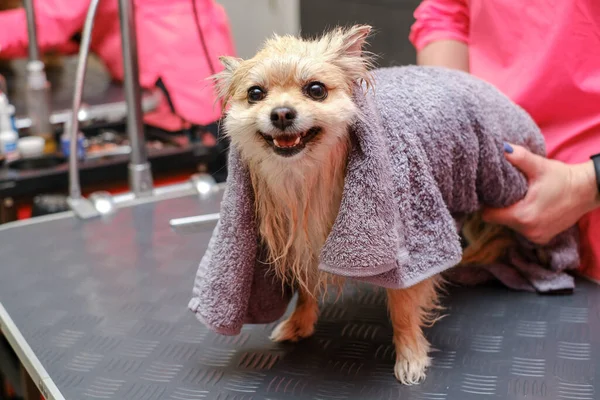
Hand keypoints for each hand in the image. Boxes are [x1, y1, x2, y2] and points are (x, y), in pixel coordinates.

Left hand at [482, 144, 598, 243]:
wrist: (587, 190)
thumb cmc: (563, 178)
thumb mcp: (539, 166)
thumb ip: (519, 158)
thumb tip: (502, 147)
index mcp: (522, 216)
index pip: (489, 215)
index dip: (487, 204)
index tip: (489, 194)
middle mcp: (528, 231)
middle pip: (499, 220)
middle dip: (500, 208)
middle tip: (504, 194)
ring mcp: (536, 237)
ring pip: (510, 226)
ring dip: (512, 214)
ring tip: (518, 199)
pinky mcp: (542, 238)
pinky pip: (523, 230)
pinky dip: (523, 220)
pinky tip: (529, 207)